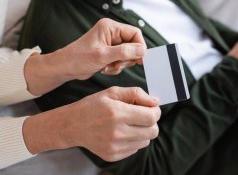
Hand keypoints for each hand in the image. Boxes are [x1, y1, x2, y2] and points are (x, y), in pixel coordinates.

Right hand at [23, 87, 160, 161]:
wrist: (72, 125)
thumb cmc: (94, 106)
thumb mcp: (113, 92)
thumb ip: (136, 93)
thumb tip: (155, 102)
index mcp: (118, 113)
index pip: (151, 117)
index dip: (155, 111)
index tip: (151, 108)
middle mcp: (117, 132)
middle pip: (153, 131)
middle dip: (152, 122)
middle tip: (143, 116)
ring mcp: (115, 146)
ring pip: (146, 141)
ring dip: (143, 131)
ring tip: (130, 124)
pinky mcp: (113, 156)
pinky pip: (135, 149)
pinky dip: (134, 140)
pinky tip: (122, 132)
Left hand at [62, 18, 146, 79]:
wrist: (64, 68)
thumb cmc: (78, 59)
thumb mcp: (103, 56)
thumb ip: (124, 52)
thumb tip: (142, 50)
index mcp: (110, 27)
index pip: (135, 33)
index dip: (140, 46)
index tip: (140, 59)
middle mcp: (111, 33)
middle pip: (133, 44)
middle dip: (128, 57)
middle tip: (118, 64)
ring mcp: (110, 42)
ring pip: (128, 54)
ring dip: (121, 64)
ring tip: (108, 67)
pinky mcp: (109, 52)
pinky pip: (121, 59)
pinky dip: (116, 67)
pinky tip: (105, 68)